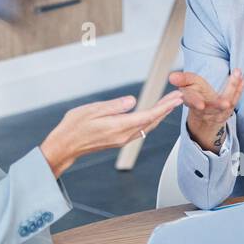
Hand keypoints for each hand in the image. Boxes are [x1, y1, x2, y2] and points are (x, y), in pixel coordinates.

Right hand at [39, 91, 183, 177]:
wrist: (65, 146)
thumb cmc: (73, 127)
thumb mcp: (91, 111)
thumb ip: (114, 106)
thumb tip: (132, 101)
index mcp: (118, 127)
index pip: (147, 116)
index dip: (164, 106)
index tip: (175, 98)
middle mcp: (123, 136)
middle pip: (152, 122)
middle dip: (166, 109)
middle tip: (178, 97)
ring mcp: (121, 140)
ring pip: (147, 127)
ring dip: (160, 116)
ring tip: (169, 104)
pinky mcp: (118, 140)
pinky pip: (140, 130)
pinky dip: (150, 121)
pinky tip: (152, 115)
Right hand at [167, 69, 243, 151]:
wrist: (204, 117)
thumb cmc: (196, 96)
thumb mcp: (187, 86)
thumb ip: (182, 80)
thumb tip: (172, 76)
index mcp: (192, 102)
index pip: (191, 101)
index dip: (195, 102)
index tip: (201, 105)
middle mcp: (205, 109)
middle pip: (212, 107)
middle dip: (218, 105)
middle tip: (226, 104)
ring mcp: (217, 111)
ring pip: (226, 102)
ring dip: (232, 89)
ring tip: (238, 76)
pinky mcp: (228, 110)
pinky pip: (235, 98)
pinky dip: (239, 88)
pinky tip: (243, 79)